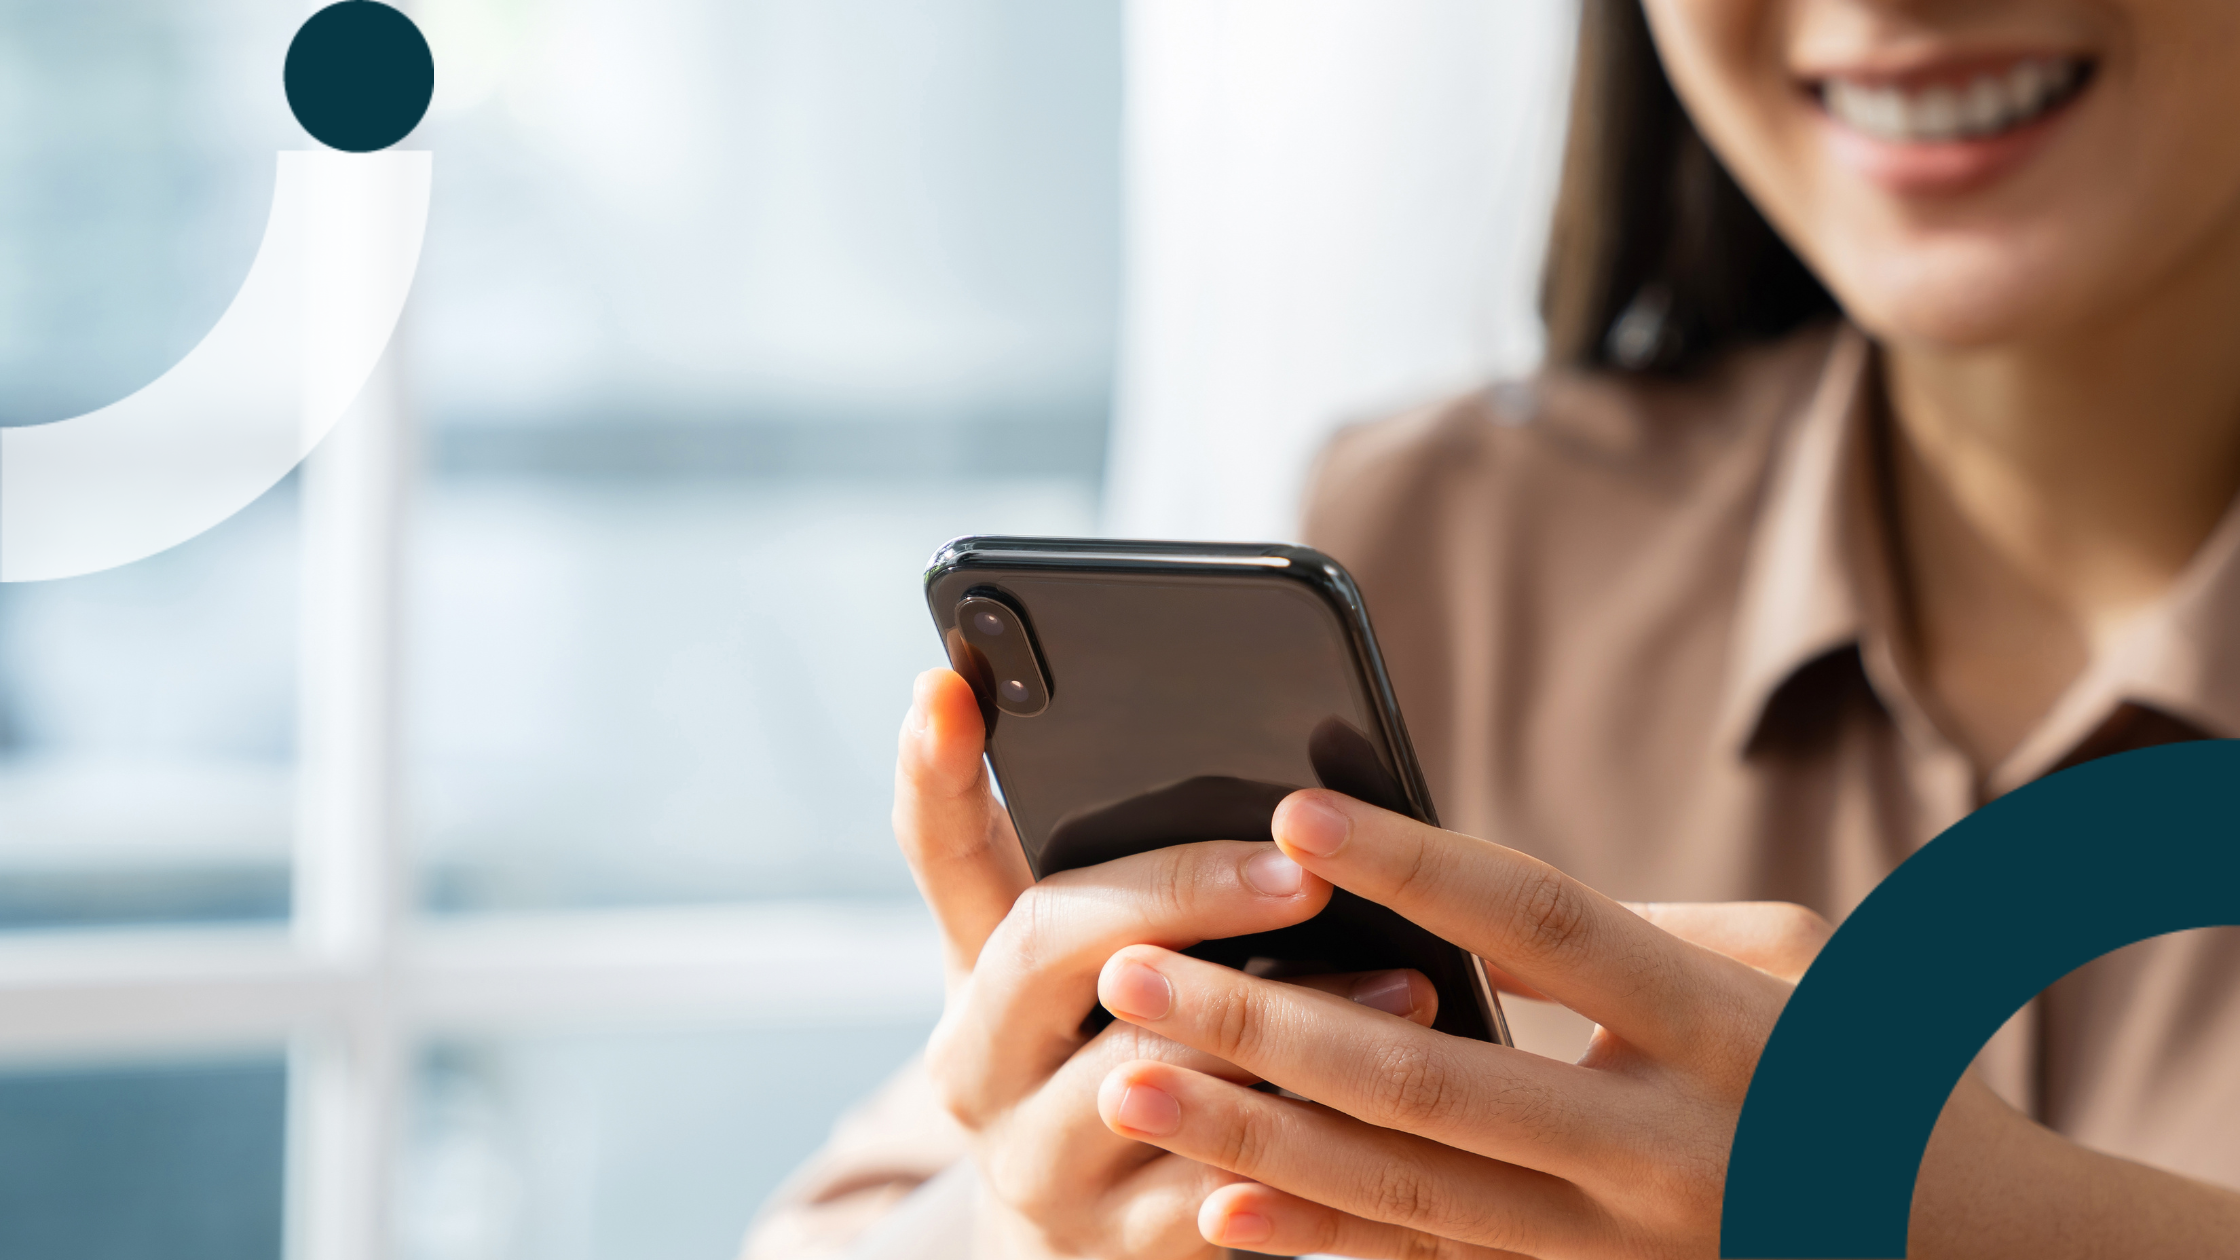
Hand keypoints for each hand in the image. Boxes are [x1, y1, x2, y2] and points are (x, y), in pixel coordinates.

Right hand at [894, 672, 1439, 1258]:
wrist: (1087, 1253)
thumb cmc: (1121, 1067)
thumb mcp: (1095, 978)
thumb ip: (1139, 884)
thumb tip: (1259, 776)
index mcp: (976, 971)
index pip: (940, 850)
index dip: (932, 770)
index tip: (944, 686)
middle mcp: (979, 1065)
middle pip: (1046, 945)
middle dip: (1181, 892)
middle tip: (1298, 870)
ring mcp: (1038, 1165)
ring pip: (1149, 1078)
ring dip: (1289, 1028)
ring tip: (1405, 983)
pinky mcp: (1115, 1252)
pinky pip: (1222, 1199)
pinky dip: (1317, 1153)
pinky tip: (1400, 1119)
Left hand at [1092, 790, 2239, 1258]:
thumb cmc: (1878, 1065)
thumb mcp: (1784, 965)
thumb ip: (1622, 928)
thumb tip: (1448, 900)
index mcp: (1716, 1026)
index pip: (1545, 926)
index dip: (1416, 867)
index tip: (1291, 812)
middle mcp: (1661, 1149)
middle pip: (1432, 1081)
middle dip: (1268, 1026)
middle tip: (1130, 966)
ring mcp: (1621, 1252)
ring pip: (1406, 1197)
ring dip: (1254, 1143)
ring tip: (1131, 1084)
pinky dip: (1323, 1250)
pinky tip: (1217, 1221)